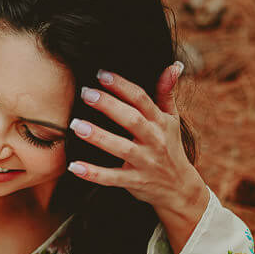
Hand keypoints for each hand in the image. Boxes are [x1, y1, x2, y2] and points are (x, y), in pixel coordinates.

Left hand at [66, 64, 208, 250]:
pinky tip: (74, 166)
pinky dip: (93, 173)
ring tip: (76, 125)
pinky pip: (112, 179)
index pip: (142, 99)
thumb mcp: (172, 120)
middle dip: (109, 106)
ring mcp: (145, 162)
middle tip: (86, 93)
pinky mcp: (135, 182)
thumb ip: (167, 93)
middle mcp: (154, 140)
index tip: (101, 74)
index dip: (122, 86)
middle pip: (132, 120)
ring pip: (121, 148)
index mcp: (160, 122)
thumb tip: (174, 65)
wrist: (180, 188)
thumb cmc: (170, 147)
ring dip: (98, 136)